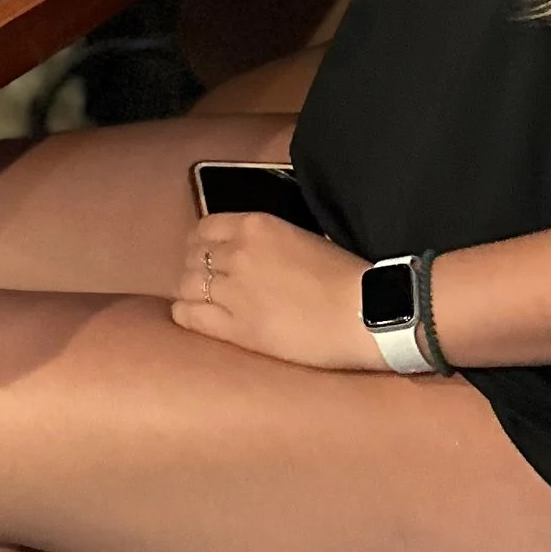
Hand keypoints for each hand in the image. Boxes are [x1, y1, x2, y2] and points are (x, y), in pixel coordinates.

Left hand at [172, 214, 379, 369]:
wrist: (365, 312)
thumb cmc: (344, 277)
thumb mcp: (300, 237)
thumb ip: (266, 240)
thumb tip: (249, 251)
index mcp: (255, 225)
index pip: (204, 227)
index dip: (200, 243)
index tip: (206, 255)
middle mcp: (237, 252)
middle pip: (191, 256)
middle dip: (194, 268)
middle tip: (205, 283)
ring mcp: (233, 289)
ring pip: (185, 284)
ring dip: (190, 292)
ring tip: (201, 302)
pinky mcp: (235, 326)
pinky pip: (189, 315)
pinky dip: (185, 314)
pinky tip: (193, 318)